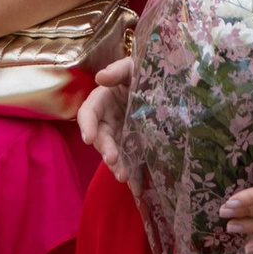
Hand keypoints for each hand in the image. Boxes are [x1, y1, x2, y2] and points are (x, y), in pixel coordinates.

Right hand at [76, 55, 133, 180]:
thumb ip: (118, 70)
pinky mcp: (133, 145)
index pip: (88, 113)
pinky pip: (130, 160)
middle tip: (112, 159)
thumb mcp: (133, 67)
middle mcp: (107, 120)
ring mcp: (120, 134)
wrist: (165, 86)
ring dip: (116, 165)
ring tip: (124, 176)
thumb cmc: (144, 73)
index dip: (87, 125)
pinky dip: (132, 173)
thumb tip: (100, 77)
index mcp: (102, 99)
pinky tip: (137, 186)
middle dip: (104, 149)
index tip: (89, 137)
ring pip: (113, 152)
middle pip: (100, 137)